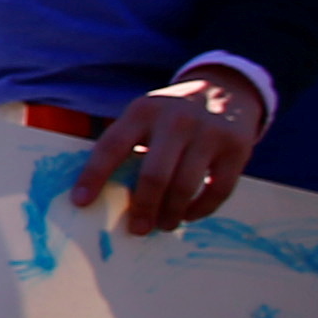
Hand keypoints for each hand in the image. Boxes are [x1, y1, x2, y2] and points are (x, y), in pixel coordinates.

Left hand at [74, 68, 266, 236]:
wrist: (226, 88)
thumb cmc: (171, 114)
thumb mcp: (145, 116)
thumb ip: (127, 144)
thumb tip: (102, 194)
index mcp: (143, 112)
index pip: (111, 146)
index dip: (94, 176)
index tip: (81, 202)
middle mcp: (175, 120)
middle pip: (154, 175)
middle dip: (143, 207)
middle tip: (137, 229)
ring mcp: (209, 133)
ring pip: (185, 186)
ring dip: (172, 213)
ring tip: (164, 225)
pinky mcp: (236, 148)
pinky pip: (218, 189)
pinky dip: (202, 209)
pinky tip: (189, 215)